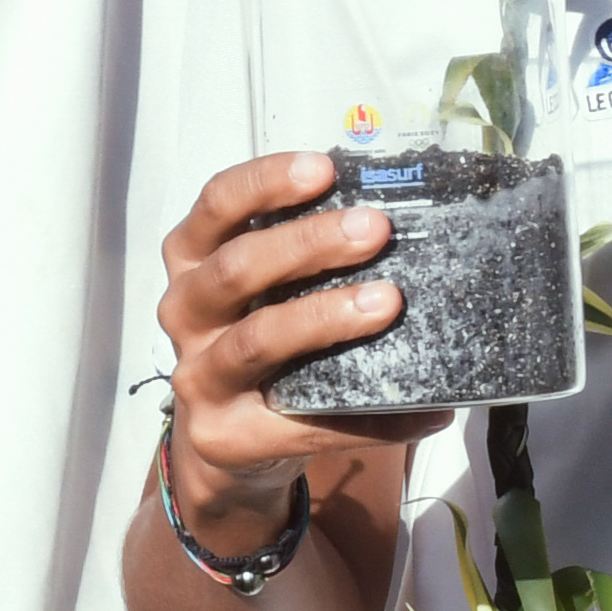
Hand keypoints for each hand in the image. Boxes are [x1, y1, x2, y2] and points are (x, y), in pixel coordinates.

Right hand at [153, 151, 430, 543]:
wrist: (223, 443)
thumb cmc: (256, 337)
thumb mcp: (259, 288)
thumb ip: (297, 255)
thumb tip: (398, 225)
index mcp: (193, 261)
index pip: (216, 206)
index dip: (265, 182)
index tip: (323, 168)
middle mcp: (185, 313)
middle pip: (237, 268)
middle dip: (308, 243)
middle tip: (374, 228)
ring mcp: (200, 378)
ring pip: (259, 339)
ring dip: (327, 317)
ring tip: (388, 302)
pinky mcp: (227, 435)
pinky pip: (306, 424)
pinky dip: (373, 419)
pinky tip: (426, 408)